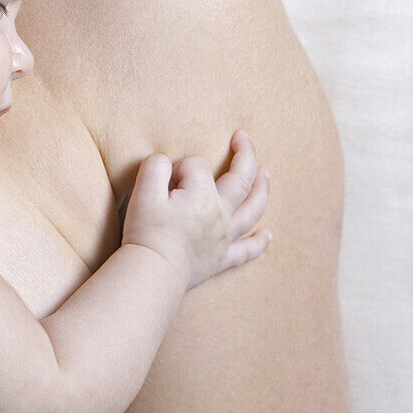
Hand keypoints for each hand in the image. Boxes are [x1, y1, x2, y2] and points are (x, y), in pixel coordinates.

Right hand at [121, 130, 271, 289]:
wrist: (153, 274)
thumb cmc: (148, 231)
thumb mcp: (144, 190)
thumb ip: (156, 166)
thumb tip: (167, 164)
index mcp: (203, 194)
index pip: (196, 165)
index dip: (176, 168)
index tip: (161, 181)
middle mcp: (221, 213)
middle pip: (240, 179)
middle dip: (244, 156)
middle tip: (243, 138)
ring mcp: (224, 237)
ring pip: (252, 210)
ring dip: (261, 190)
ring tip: (267, 175)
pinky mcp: (220, 260)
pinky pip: (245, 251)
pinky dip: (259, 243)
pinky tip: (268, 235)